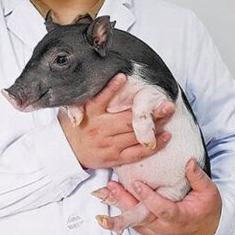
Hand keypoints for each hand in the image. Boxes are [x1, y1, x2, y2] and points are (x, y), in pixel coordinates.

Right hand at [59, 73, 174, 168]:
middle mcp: (99, 129)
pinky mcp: (114, 158)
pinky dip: (153, 145)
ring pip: (135, 135)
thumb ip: (88, 96)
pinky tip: (165, 136)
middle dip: (150, 112)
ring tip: (168, 115)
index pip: (100, 99)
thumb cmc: (75, 126)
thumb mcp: (75, 109)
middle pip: (128, 119)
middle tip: (167, 103)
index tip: (122, 77)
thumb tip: (107, 79)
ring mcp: (108, 145)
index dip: (111, 88)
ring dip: (155, 126)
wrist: (66, 154)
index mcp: (90, 114)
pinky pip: (137, 153)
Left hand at [94, 159, 221, 234]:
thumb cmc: (207, 210)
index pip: (162, 209)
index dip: (149, 197)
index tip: (137, 184)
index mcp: (180, 217)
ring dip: (120, 204)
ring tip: (107, 188)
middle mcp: (165, 227)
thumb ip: (198, 178)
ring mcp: (156, 231)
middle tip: (111, 187)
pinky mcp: (150, 230)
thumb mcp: (210, 193)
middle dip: (124, 202)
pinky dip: (123, 208)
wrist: (207, 230)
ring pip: (134, 219)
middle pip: (141, 216)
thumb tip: (189, 162)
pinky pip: (134, 221)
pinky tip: (113, 196)